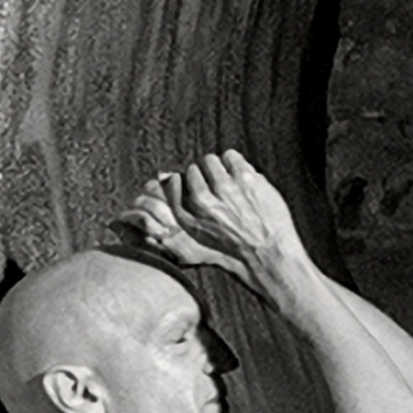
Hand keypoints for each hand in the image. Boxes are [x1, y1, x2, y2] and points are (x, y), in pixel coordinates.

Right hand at [119, 151, 304, 286]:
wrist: (268, 256)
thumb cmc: (233, 253)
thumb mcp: (194, 244)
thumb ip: (174, 219)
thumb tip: (144, 201)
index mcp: (190, 215)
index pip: (175, 181)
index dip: (186, 182)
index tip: (193, 185)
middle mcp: (205, 200)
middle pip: (194, 169)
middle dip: (203, 174)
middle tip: (215, 185)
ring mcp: (227, 188)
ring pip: (212, 160)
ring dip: (219, 167)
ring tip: (228, 181)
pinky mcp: (247, 179)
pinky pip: (232, 156)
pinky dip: (235, 162)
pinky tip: (240, 176)